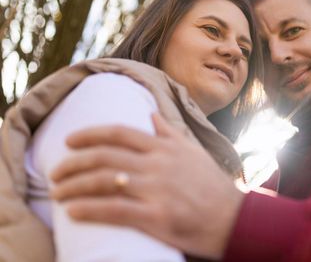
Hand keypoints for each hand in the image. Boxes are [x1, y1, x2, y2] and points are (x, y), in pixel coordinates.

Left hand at [51, 113, 244, 259]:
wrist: (233, 218)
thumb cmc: (213, 184)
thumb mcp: (193, 151)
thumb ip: (170, 132)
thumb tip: (152, 113)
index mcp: (165, 147)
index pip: (119, 133)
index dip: (89, 134)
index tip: (69, 140)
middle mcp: (158, 164)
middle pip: (104, 157)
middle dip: (73, 163)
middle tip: (56, 173)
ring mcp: (156, 189)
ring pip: (104, 182)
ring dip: (74, 187)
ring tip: (57, 194)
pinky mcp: (156, 216)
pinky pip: (114, 210)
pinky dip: (89, 210)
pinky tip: (72, 212)